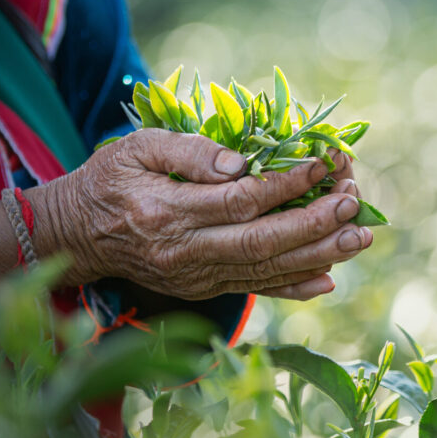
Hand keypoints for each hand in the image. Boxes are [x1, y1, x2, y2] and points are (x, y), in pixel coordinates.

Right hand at [28, 129, 372, 300]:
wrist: (78, 234)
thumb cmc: (110, 180)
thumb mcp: (136, 148)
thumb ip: (187, 152)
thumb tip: (242, 163)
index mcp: (167, 212)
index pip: (239, 200)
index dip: (286, 184)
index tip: (322, 164)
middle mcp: (185, 252)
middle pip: (261, 242)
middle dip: (314, 224)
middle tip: (354, 204)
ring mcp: (195, 276)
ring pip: (265, 269)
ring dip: (317, 255)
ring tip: (358, 238)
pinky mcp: (202, 287)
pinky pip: (254, 289)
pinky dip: (293, 287)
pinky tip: (328, 278)